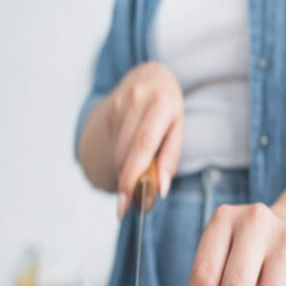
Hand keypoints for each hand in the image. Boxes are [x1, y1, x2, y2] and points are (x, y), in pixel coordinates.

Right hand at [105, 61, 183, 218]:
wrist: (150, 77)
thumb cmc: (169, 109)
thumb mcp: (178, 128)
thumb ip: (170, 158)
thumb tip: (160, 189)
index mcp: (162, 103)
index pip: (144, 144)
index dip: (133, 176)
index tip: (128, 202)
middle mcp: (138, 99)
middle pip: (126, 152)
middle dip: (125, 184)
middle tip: (124, 207)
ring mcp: (119, 102)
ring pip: (117, 152)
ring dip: (123, 173)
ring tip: (132, 183)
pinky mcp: (108, 108)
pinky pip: (113, 145)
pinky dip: (120, 159)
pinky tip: (128, 159)